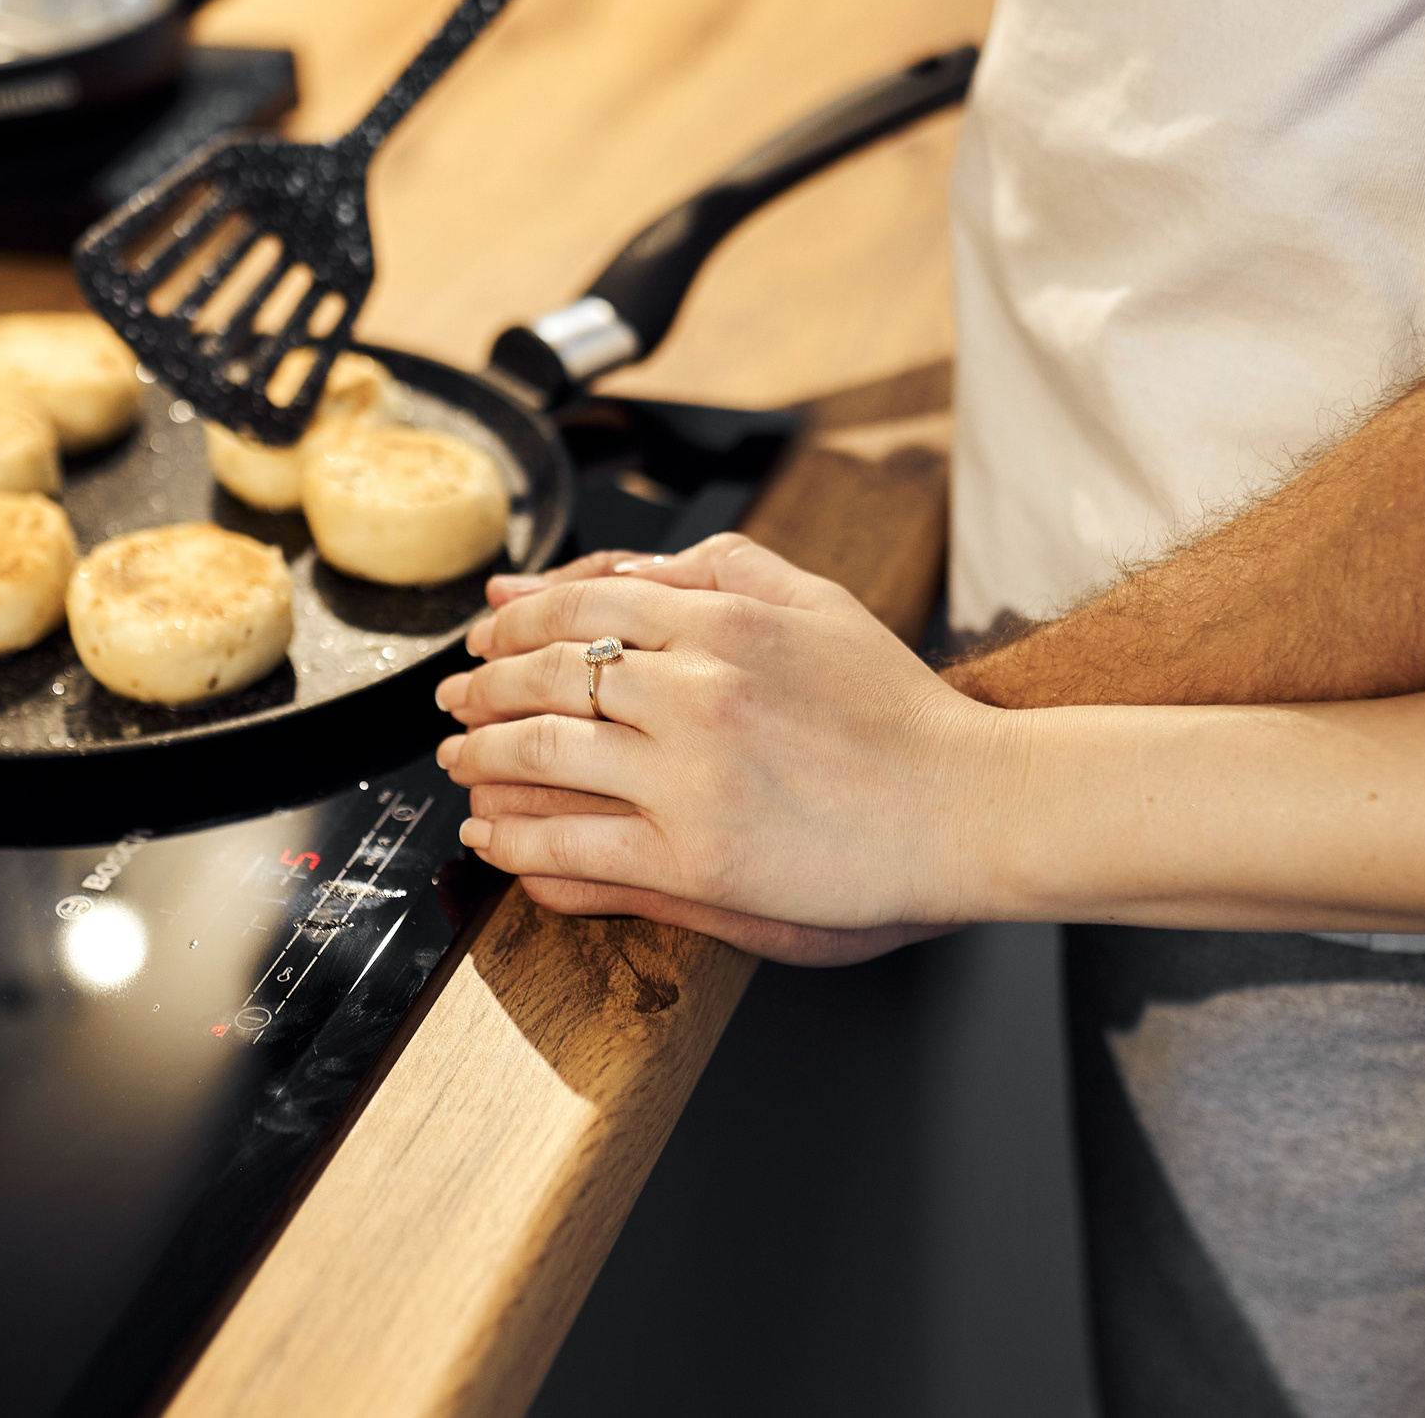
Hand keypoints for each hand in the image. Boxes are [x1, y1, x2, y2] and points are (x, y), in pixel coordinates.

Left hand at [435, 534, 1014, 943]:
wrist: (972, 805)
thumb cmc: (901, 713)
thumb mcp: (818, 601)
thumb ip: (721, 568)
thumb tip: (619, 568)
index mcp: (724, 620)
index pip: (581, 604)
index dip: (515, 620)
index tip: (486, 633)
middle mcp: (697, 688)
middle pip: (545, 675)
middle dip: (479, 685)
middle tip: (452, 698)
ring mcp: (689, 774)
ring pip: (541, 754)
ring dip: (480, 757)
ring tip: (459, 762)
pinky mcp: (693, 855)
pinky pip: (568, 844)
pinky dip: (513, 838)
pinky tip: (493, 836)